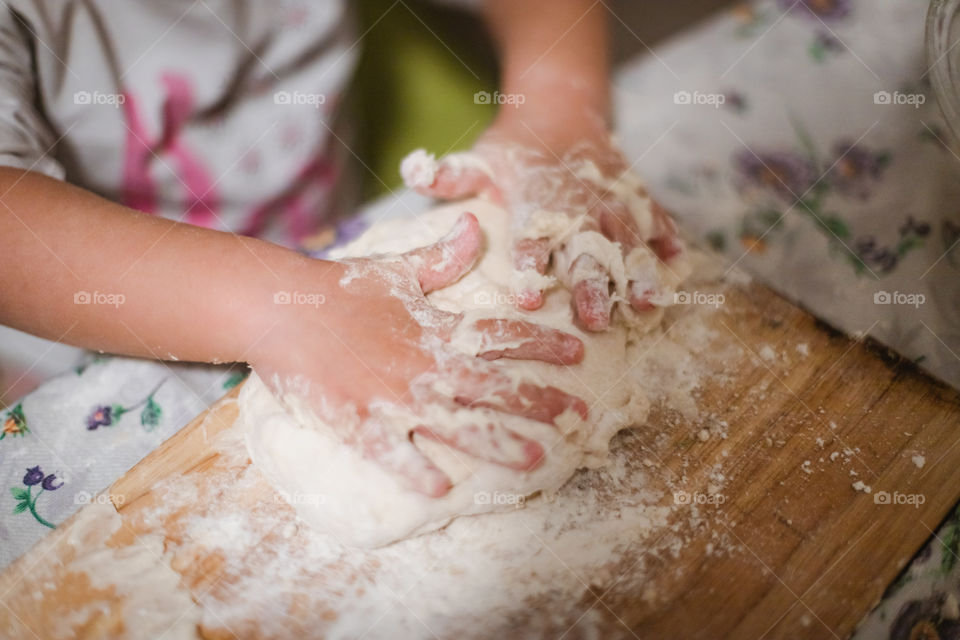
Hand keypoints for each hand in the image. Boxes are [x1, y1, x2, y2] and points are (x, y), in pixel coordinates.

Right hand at [251, 213, 586, 496]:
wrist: (280, 305)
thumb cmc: (339, 288)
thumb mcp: (397, 269)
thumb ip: (443, 257)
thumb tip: (477, 224)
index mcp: (435, 328)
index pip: (499, 334)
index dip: (542, 342)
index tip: (578, 352)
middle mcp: (424, 364)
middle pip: (493, 385)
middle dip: (539, 400)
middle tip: (579, 416)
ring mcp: (393, 396)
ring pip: (456, 423)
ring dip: (498, 442)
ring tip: (536, 459)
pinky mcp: (358, 421)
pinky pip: (392, 452)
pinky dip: (415, 471)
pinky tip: (441, 491)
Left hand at [402, 123, 684, 331]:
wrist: (561, 107)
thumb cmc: (515, 147)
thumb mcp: (479, 158)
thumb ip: (451, 174)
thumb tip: (414, 169)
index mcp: (536, 197)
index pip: (531, 234)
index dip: (529, 266)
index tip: (528, 298)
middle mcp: (576, 201)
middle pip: (584, 247)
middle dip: (590, 283)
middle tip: (593, 319)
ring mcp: (610, 198)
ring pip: (627, 239)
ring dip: (637, 272)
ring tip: (647, 305)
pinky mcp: (633, 195)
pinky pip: (655, 216)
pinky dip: (667, 238)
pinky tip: (678, 263)